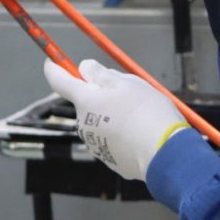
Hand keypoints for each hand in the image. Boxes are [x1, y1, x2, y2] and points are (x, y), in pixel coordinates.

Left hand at [42, 58, 188, 182]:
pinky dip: (122, 134)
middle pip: (86, 102)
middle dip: (100, 95)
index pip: (58, 80)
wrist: (166, 155)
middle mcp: (83, 123)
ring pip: (100, 120)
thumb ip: (100, 74)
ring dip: (113, 115)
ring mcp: (94, 143)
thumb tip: (84, 70)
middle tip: (128, 93)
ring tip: (141, 118)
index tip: (52, 61)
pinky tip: (142, 135)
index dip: (54, 68)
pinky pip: (111, 139)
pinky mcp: (108, 158)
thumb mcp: (127, 83)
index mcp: (85, 101)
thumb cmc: (148, 114)